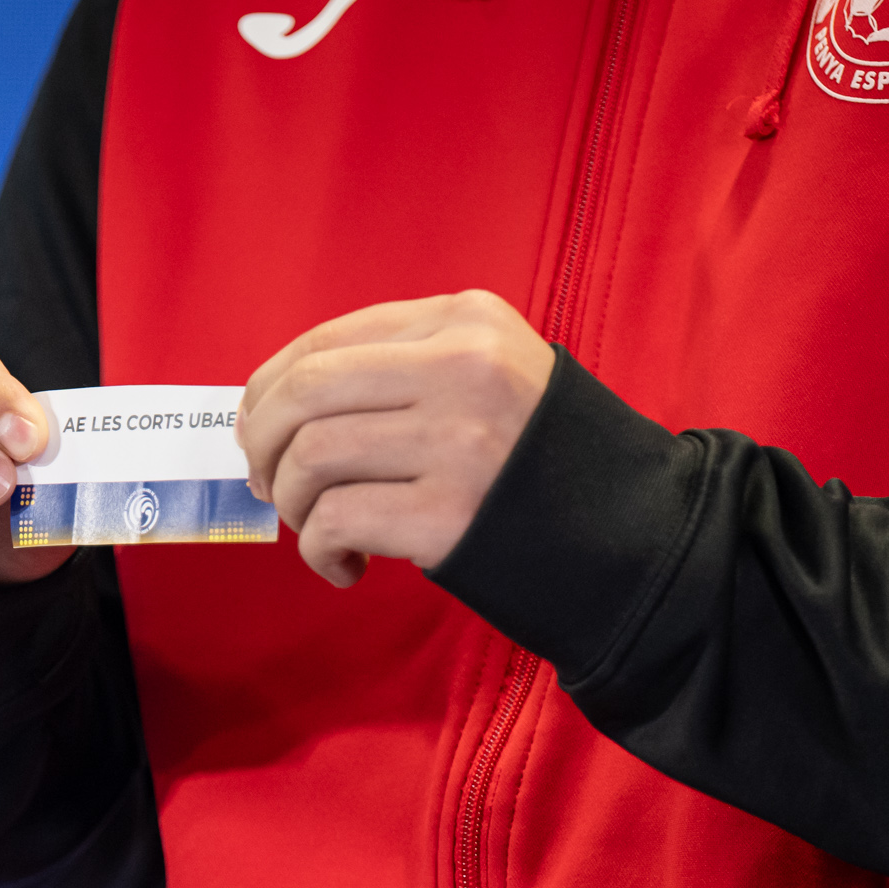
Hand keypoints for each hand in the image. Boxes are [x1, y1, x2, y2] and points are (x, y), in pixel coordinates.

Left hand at [238, 290, 554, 587]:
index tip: (255, 431)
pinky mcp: (451, 514)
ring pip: (311, 457)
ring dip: (294, 505)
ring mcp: (458, 441)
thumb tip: (274, 406)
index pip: (327, 342)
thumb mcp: (492, 375)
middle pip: (304, 393)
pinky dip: (320, 551)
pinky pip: (336, 521)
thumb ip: (403, 370)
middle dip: (263, 445)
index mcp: (466, 322)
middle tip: (268, 485)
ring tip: (318, 529)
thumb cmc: (538, 463)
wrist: (633, 537)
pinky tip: (345, 565)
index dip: (268, 390)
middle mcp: (462, 369)